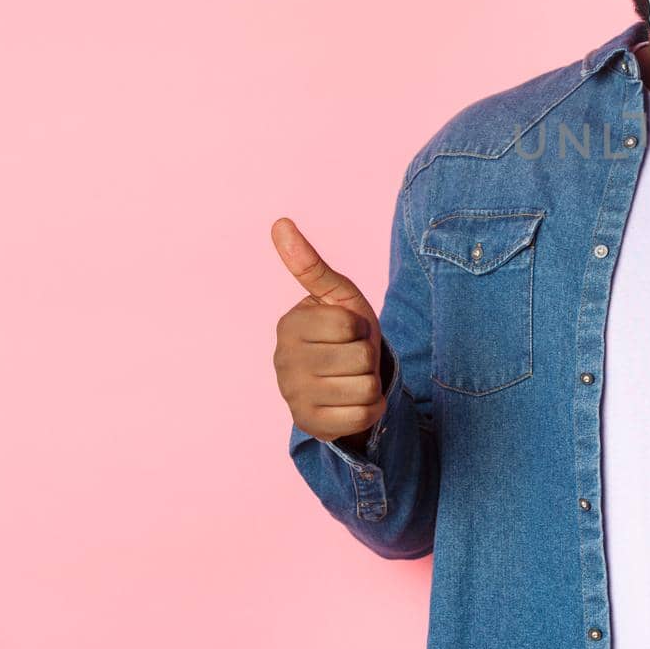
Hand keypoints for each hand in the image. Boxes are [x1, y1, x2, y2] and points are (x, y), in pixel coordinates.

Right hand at [271, 217, 385, 442]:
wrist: (341, 382)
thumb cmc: (342, 333)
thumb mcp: (336, 297)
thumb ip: (310, 265)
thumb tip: (280, 222)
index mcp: (289, 325)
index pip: (350, 326)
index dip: (360, 328)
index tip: (347, 332)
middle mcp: (283, 362)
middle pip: (361, 357)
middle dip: (367, 356)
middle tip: (350, 357)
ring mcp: (293, 397)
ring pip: (364, 387)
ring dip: (369, 382)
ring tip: (351, 377)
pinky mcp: (310, 426)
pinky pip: (363, 416)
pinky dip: (369, 409)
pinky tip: (352, 402)